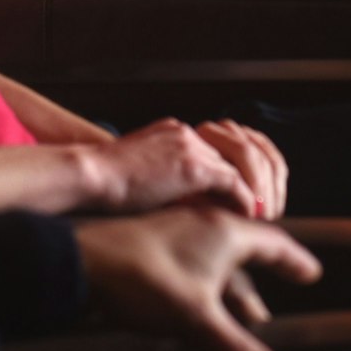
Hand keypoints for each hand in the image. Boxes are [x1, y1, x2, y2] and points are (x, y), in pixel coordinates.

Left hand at [74, 206, 320, 350]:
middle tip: (288, 288)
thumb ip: (239, 350)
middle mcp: (206, 225)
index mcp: (226, 232)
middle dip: (270, 273)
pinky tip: (204, 306)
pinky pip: (198, 263)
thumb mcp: (197, 321)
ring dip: (239, 286)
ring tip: (251, 316)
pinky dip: (211, 285)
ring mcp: (179, 233)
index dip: (296, 260)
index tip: (312, 273)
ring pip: (222, 259)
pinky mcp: (157, 245)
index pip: (276, 243)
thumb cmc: (143, 280)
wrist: (82, 262)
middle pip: (251, 248)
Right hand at [77, 118, 273, 216]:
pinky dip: (245, 200)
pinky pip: (233, 182)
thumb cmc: (102, 185)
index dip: (234, 173)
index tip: (243, 197)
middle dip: (253, 179)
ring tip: (260, 214)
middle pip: (237, 151)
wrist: (89, 174)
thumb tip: (181, 206)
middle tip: (262, 205)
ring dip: (255, 190)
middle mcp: (188, 134)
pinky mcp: (193, 166)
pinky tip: (248, 217)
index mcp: (174, 133)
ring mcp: (192, 147)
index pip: (218, 149)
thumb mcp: (140, 176)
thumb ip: (164, 182)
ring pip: (242, 164)